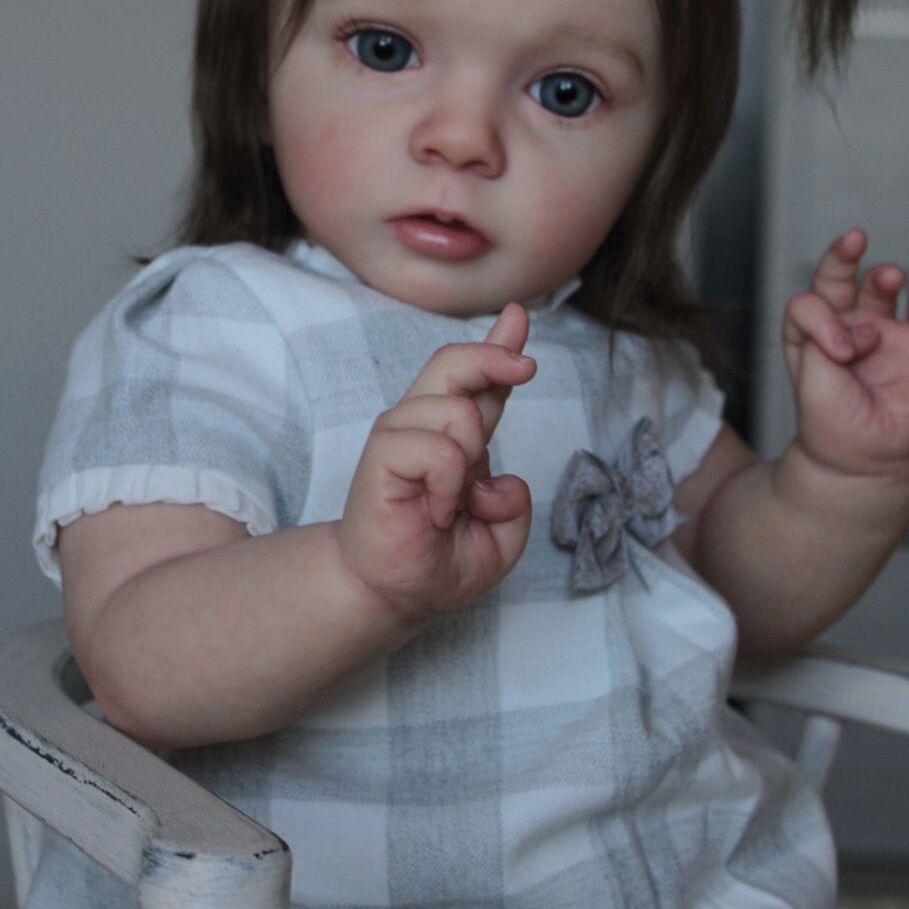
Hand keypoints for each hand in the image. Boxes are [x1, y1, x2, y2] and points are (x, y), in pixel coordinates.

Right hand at [335, 302, 535, 619]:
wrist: (393, 593)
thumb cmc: (437, 560)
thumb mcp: (500, 537)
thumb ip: (514, 505)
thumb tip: (502, 480)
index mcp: (457, 433)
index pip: (478, 377)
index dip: (501, 343)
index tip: (518, 315)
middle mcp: (424, 423)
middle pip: (456, 360)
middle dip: (494, 354)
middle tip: (526, 368)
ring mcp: (399, 435)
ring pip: (456, 412)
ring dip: (468, 464)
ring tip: (450, 506)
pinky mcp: (382, 455)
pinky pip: (435, 449)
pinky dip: (447, 485)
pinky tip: (435, 512)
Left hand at [783, 228, 908, 480]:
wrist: (866, 460)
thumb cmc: (831, 423)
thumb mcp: (809, 377)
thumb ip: (822, 339)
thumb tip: (862, 326)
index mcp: (810, 336)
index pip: (809, 300)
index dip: (820, 314)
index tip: (838, 349)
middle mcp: (845, 329)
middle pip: (841, 280)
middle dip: (844, 256)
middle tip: (854, 239)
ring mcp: (884, 336)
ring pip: (883, 289)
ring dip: (884, 276)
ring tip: (889, 278)